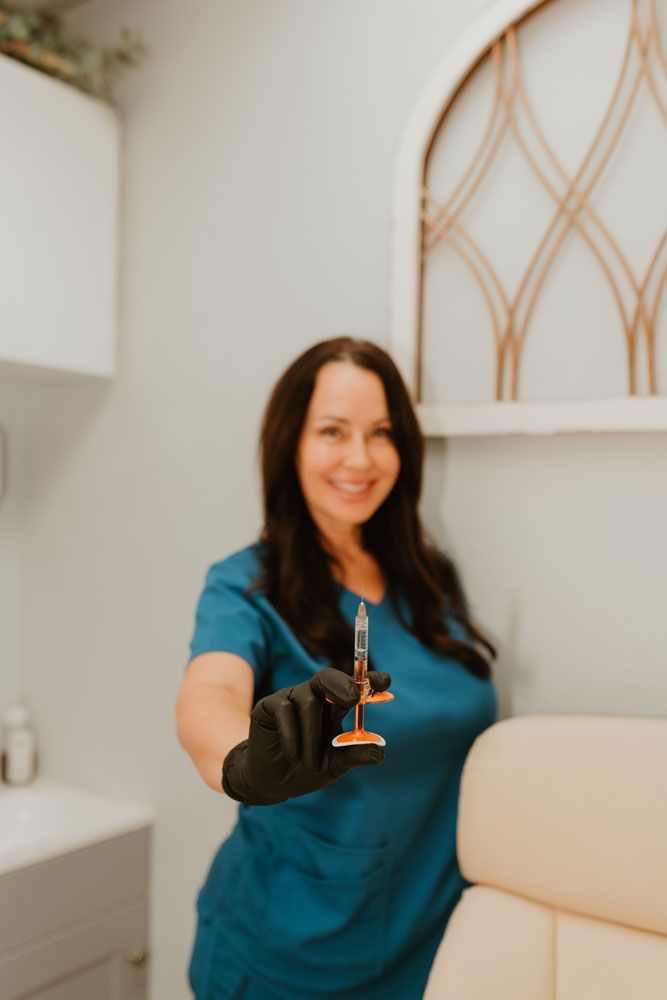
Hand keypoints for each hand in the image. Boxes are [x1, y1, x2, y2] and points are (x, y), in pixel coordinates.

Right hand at [221, 666, 391, 804]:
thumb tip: (380, 751)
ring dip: (312, 736)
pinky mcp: (269, 705)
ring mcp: (291, 698)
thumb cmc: (306, 768)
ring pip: (309, 702)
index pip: (354, 687)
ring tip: (309, 763)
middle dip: (343, 684)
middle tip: (354, 698)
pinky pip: (284, 710)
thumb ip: (354, 755)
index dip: (369, 681)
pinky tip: (292, 755)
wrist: (272, 782)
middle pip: (328, 676)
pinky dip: (292, 735)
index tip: (386, 681)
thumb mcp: (334, 764)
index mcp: (335, 706)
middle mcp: (315, 696)